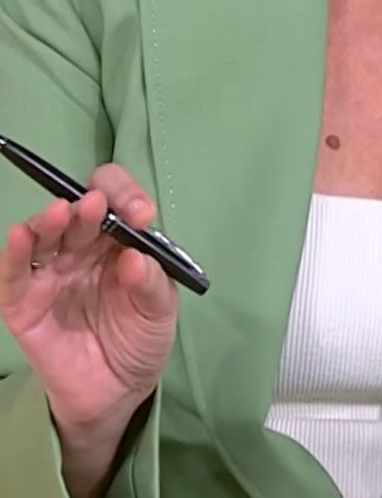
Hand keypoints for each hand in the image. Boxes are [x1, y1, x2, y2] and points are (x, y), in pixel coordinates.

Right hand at [0, 164, 177, 433]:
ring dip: (51, 219)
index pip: (116, 199)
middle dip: (89, 205)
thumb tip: (134, 258)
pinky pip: (15, 274)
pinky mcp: (24, 303)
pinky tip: (20, 236)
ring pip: (44, 234)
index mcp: (117, 238)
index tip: (141, 215)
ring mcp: (51, 272)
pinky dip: (14, 253)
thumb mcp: (159, 311)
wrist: (115, 394)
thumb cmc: (139, 339)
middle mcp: (82, 247)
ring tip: (62, 212)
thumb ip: (151, 283)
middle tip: (98, 207)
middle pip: (78, 211)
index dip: (126, 196)